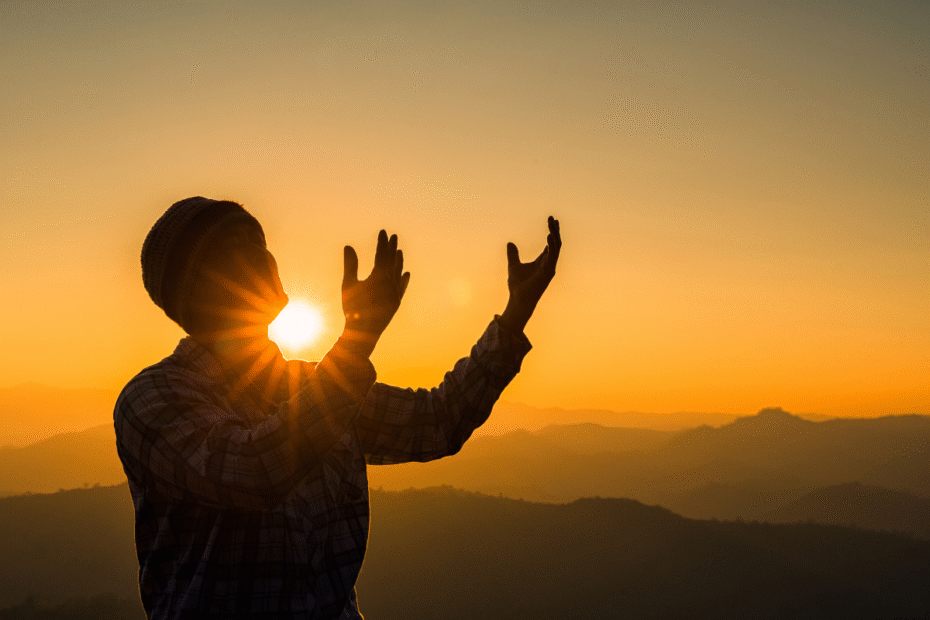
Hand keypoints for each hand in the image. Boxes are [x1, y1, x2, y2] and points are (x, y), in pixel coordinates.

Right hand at [341, 230, 410, 355]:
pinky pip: (402, 287)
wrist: (363, 333)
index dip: (382, 242)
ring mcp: (395, 293)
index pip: (382, 254)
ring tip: (399, 251)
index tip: (383, 232)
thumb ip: (350, 265)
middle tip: (393, 236)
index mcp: (379, 277)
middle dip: (392, 248)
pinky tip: (406, 274)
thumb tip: (348, 246)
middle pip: (393, 261)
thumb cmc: (352, 309)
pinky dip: (404, 279)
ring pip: (399, 273)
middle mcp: (391, 284)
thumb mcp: (348, 284)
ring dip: (398, 261)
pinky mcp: (397, 303)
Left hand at [499, 216, 560, 333]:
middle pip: (555, 243)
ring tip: (551, 223)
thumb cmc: (517, 286)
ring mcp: (549, 268)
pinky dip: (552, 246)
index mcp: (542, 261)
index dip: (552, 231)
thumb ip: (513, 255)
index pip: (550, 243)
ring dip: (554, 235)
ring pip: (556, 248)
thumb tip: (510, 243)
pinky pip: (552, 256)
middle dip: (555, 230)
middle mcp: (548, 263)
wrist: (517, 299)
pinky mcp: (548, 272)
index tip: (551, 219)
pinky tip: (549, 235)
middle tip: (552, 218)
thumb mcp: (513, 265)